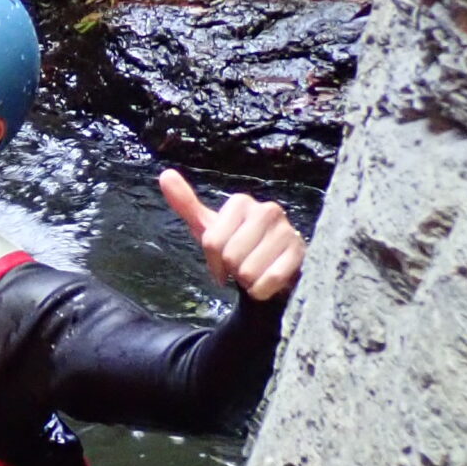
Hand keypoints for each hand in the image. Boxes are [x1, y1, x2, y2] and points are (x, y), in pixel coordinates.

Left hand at [159, 169, 304, 300]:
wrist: (271, 267)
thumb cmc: (237, 245)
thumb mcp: (209, 227)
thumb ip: (186, 204)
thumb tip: (165, 175)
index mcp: (241, 203)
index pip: (211, 242)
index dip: (213, 261)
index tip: (220, 263)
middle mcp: (267, 210)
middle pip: (230, 256)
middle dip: (232, 270)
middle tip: (242, 266)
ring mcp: (287, 230)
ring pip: (249, 271)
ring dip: (248, 281)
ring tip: (256, 272)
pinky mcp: (301, 253)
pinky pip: (271, 279)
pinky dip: (262, 290)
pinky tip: (266, 283)